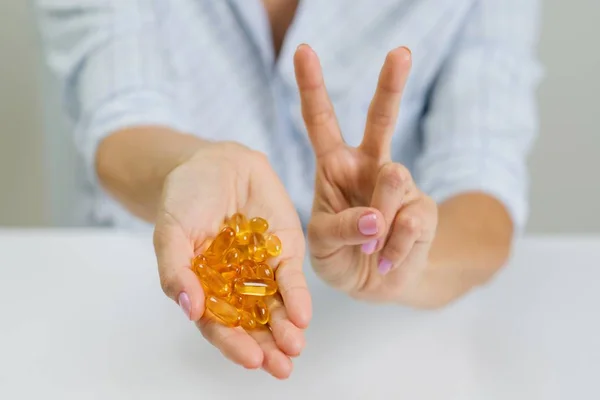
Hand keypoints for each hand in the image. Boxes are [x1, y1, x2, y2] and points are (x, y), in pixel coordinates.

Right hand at [153, 142, 310, 378]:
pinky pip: (291, 278)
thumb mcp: (171, 232)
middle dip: (266, 347)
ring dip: (286, 329)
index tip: (250, 359)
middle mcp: (235, 287)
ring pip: (276, 307)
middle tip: (280, 367)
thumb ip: (177, 270)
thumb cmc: (185, 199)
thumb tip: (189, 310)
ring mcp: (261, 270)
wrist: (215, 163)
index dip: (233, 344)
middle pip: (252, 324)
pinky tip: (302, 315)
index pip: (218, 324)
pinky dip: (297, 297)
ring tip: (294, 347)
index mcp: (204, 289)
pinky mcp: (284, 251)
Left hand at [293, 45, 437, 303]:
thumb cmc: (340, 256)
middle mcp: (369, 166)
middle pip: (381, 119)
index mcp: (334, 167)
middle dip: (391, 85)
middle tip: (401, 53)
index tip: (303, 50)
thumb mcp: (323, 244)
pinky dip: (394, 250)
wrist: (376, 284)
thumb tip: (380, 216)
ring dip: (379, 223)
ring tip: (371, 249)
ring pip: (394, 180)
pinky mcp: (423, 210)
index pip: (321, 122)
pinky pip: (411, 224)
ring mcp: (400, 186)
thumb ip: (343, 228)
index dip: (312, 87)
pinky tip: (388, 259)